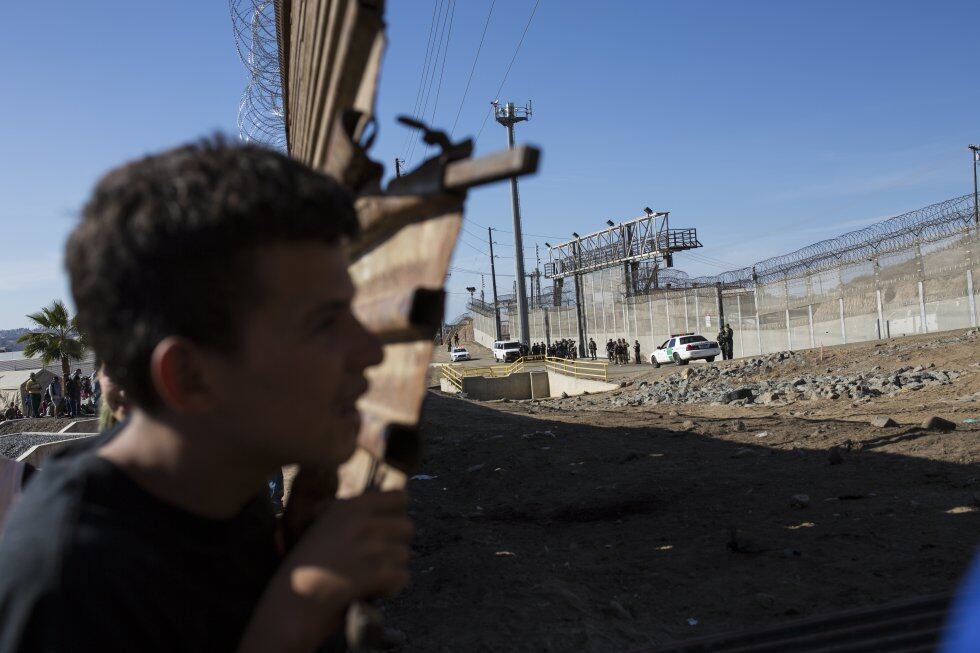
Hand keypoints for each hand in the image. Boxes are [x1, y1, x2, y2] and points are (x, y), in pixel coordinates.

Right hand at [239, 491, 412, 651]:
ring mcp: (366, 546)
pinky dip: (391, 588)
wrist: (287, 607)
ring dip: (392, 570)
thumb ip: (352, 517)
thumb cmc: (303, 572)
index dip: (396, 516)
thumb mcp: (321, 529)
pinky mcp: (371, 572)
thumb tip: (390, 508)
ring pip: (404, 554)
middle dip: (396, 546)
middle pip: (407, 527)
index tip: (384, 533)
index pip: (399, 497)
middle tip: (376, 562)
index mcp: (347, 507)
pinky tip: (371, 591)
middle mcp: (359, 522)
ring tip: (369, 579)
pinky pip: (401, 576)